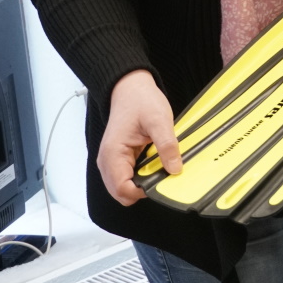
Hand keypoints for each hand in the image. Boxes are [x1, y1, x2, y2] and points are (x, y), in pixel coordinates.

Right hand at [98, 68, 181, 205]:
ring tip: (159, 165)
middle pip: (122, 193)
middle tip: (162, 173)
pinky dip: (142, 174)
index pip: (122, 190)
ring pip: (125, 187)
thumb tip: (175, 168)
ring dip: (143, 182)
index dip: (143, 191)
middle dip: (143, 188)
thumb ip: (167, 145)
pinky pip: (129, 176)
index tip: (162, 181)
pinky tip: (154, 162)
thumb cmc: (140, 101)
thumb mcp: (159, 120)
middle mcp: (108, 161)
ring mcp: (112, 161)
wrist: (131, 89)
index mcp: (112, 154)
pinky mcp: (120, 159)